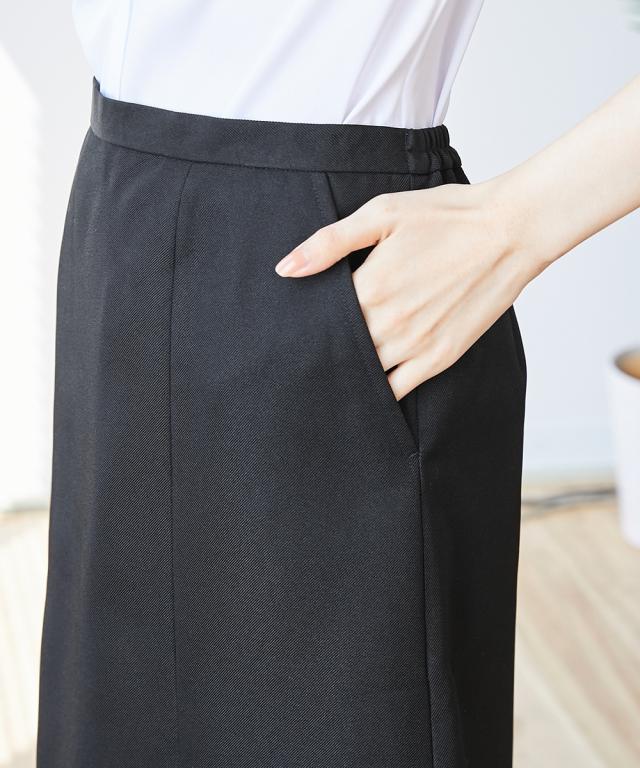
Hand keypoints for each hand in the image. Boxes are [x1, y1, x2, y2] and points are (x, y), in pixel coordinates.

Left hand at [275, 180, 536, 399]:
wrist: (510, 230)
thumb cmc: (446, 217)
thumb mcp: (382, 214)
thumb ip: (329, 243)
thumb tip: (285, 270)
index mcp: (369, 289)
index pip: (321, 322)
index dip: (306, 326)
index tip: (292, 330)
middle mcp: (388, 324)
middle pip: (339, 352)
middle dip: (322, 352)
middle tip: (302, 358)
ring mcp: (415, 346)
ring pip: (365, 375)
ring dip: (347, 374)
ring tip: (330, 373)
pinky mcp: (440, 358)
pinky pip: (398, 390)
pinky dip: (379, 393)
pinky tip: (367, 389)